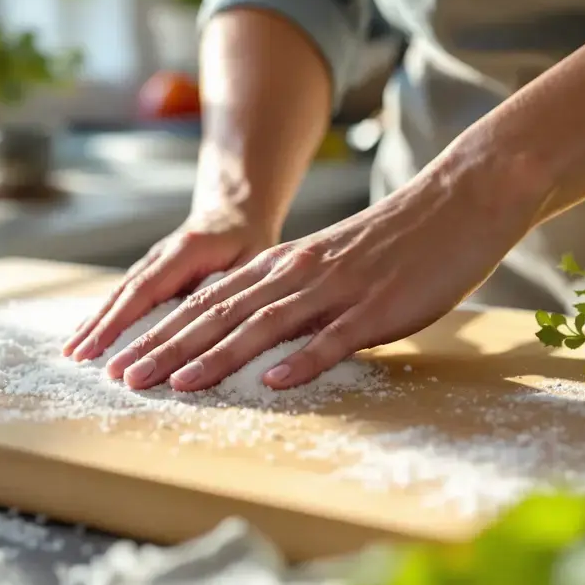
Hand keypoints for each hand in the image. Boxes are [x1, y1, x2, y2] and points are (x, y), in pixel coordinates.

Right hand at [62, 208, 277, 360]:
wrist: (236, 212)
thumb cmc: (250, 242)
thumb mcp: (253, 260)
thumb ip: (235, 288)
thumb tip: (217, 326)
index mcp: (185, 251)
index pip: (145, 291)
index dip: (120, 322)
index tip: (99, 350)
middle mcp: (161, 254)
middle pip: (124, 293)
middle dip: (99, 327)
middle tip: (75, 358)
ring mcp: (151, 261)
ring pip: (118, 293)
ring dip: (94, 322)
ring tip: (71, 352)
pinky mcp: (150, 270)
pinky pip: (123, 294)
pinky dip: (104, 315)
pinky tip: (87, 336)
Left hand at [103, 164, 546, 391]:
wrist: (459, 199)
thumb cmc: (397, 239)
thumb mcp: (332, 262)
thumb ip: (294, 292)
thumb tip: (260, 330)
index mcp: (285, 265)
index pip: (209, 302)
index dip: (163, 332)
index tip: (125, 360)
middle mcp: (299, 274)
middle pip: (220, 315)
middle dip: (168, 348)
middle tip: (124, 378)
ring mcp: (337, 290)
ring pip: (264, 326)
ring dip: (216, 356)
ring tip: (175, 384)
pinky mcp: (377, 307)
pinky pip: (333, 337)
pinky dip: (301, 360)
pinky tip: (272, 382)